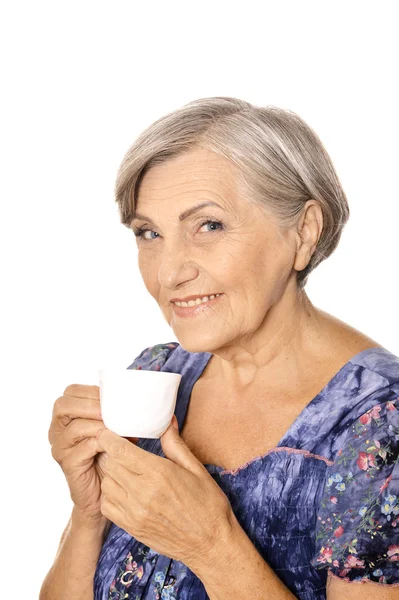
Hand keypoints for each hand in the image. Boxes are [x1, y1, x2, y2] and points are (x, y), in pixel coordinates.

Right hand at [48, 384, 119, 522]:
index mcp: (66, 416)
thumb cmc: (110, 456)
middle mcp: (57, 430)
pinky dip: (101, 443)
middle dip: (90, 404)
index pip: (70, 392)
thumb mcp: (113, 429)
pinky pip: (82, 449)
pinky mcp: (68, 464)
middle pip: (63, 405)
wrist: (105, 492)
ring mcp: (60, 448)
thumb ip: (117, 413)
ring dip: (99, 424)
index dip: (90, 390)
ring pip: (74, 427)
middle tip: (111, 410)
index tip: (112, 395)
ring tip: (117, 427)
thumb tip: (141, 399)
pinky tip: (113, 445)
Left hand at [97, 415, 233, 570]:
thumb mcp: (196, 469)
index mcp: (159, 473)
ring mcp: (135, 513)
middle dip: (110, 453)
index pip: (119, 451)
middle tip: (119, 448)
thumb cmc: (208, 504)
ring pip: (106, 484)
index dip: (108, 438)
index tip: (108, 432)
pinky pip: (107, 506)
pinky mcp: (132, 528)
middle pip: (109, 464)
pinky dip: (110, 494)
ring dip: (110, 473)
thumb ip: (175, 444)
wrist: (211, 545)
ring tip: (123, 468)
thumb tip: (167, 421)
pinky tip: (123, 489)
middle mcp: (143, 493)